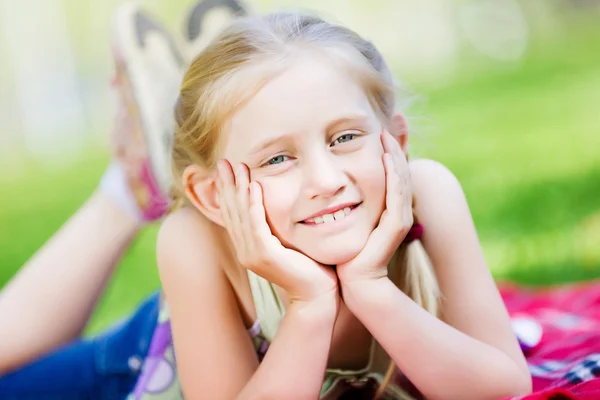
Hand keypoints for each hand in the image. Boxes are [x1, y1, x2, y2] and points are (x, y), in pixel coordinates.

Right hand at [216, 160, 337, 302]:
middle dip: (227, 185)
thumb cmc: (309, 267)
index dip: (228, 191)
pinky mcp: (265, 255)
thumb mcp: (288, 243)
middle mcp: (245, 251)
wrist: (318, 293)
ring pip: (242, 215)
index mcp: (248, 248)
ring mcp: (252, 254)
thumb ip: (276, 227)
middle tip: (223, 162)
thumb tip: (275, 206)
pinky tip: (252, 187)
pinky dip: (253, 204)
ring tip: (237, 167)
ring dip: (238, 188)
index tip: (226, 169)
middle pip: (232, 212)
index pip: (233, 214)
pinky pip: (256, 224)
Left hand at [337, 131, 413, 283]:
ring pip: (400, 178)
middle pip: (399, 172)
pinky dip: (394, 174)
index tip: (373, 132)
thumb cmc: (346, 255)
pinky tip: (386, 157)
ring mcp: (399, 217)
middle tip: (383, 126)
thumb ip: (341, 205)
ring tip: (385, 135)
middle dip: (392, 148)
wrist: (355, 284)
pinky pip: (397, 193)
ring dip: (394, 155)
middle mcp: (396, 211)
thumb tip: (327, 189)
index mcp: (386, 209)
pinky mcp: (396, 225)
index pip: (389, 174)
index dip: (385, 153)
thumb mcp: (342, 223)